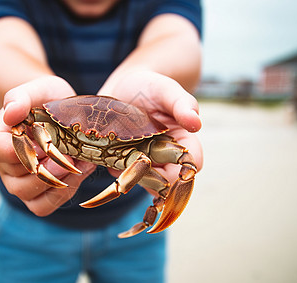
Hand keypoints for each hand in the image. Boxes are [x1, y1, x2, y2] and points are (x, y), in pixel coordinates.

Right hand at [0, 76, 96, 215]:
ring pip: (32, 197)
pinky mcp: (37, 195)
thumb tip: (10, 114)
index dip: (27, 148)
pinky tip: (80, 173)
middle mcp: (4, 166)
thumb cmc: (46, 100)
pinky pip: (44, 206)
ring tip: (80, 163)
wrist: (61, 114)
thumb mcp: (38, 89)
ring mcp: (19, 183)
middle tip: (73, 153)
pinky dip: (64, 193)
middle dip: (51, 168)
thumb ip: (20, 97)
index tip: (50, 139)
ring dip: (60, 183)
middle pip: (19, 179)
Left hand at [98, 70, 202, 188]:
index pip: (193, 165)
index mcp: (183, 141)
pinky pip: (119, 174)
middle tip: (128, 163)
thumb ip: (182, 104)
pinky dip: (109, 168)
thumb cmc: (151, 86)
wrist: (123, 86)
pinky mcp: (122, 162)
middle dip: (147, 178)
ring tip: (112, 154)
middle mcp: (165, 157)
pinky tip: (99, 154)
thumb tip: (196, 123)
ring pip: (141, 182)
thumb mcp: (165, 90)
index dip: (182, 172)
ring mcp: (143, 162)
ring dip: (127, 175)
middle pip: (166, 182)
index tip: (160, 166)